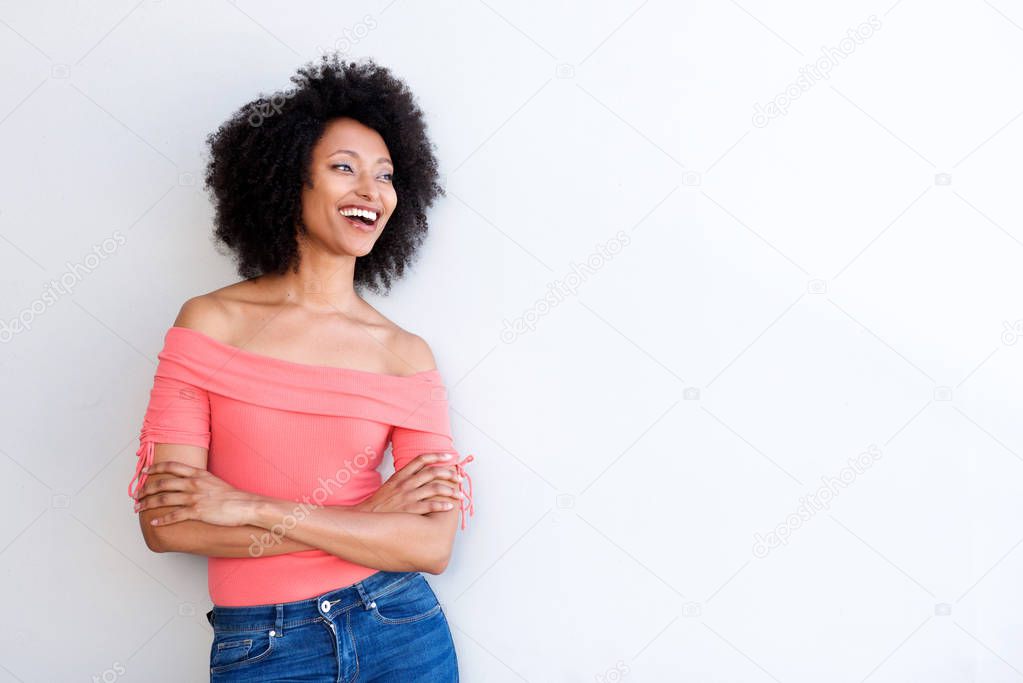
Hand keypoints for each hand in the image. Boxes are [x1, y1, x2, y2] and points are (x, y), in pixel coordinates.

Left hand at [134, 461, 258, 526]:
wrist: (245, 505)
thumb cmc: (232, 496)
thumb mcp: (214, 481)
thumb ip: (199, 480)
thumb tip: (188, 482)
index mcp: (198, 474)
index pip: (171, 466)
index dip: (155, 468)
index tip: (144, 472)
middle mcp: (194, 483)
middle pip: (162, 483)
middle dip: (146, 489)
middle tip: (136, 495)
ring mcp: (195, 497)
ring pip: (164, 499)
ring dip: (148, 504)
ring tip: (139, 508)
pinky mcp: (197, 512)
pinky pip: (174, 516)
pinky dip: (162, 520)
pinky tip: (154, 522)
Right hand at [356, 453, 463, 514]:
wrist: (365, 518)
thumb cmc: (378, 504)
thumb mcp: (389, 485)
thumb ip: (404, 478)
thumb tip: (420, 474)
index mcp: (400, 475)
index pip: (421, 459)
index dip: (437, 455)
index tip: (450, 456)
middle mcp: (406, 483)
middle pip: (433, 472)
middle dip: (449, 473)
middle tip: (459, 478)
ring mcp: (408, 496)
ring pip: (435, 488)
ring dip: (451, 491)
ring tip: (460, 495)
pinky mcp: (409, 510)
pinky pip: (430, 506)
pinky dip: (442, 505)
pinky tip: (450, 506)